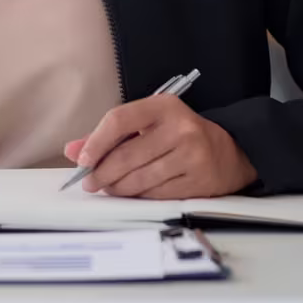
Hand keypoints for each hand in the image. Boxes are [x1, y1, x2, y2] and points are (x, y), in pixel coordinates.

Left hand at [64, 95, 256, 198]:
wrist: (230, 152)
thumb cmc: (180, 135)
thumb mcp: (148, 124)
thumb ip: (109, 135)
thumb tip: (73, 150)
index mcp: (163, 106)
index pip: (119, 120)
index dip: (96, 142)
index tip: (83, 159)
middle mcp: (179, 128)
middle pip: (127, 155)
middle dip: (102, 172)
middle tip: (90, 181)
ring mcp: (191, 155)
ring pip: (140, 179)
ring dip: (117, 187)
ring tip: (108, 187)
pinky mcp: (198, 181)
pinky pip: (156, 194)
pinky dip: (138, 196)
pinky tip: (132, 193)